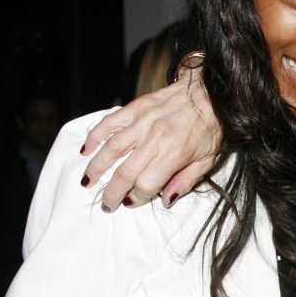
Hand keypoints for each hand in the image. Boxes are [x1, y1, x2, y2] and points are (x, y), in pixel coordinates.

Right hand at [80, 65, 219, 210]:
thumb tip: (166, 200)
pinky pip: (108, 123)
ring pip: (111, 149)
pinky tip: (86, 149)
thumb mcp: (207, 160)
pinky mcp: (134, 109)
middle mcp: (154, 139)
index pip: (146, 184)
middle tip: (107, 203)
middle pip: (125, 173)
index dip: (137, 198)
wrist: (207, 93)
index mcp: (174, 154)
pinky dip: (94, 136)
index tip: (133, 201)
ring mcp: (142, 122)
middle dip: (112, 193)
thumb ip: (186, 181)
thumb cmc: (208, 127)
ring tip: (87, 182)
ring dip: (96, 168)